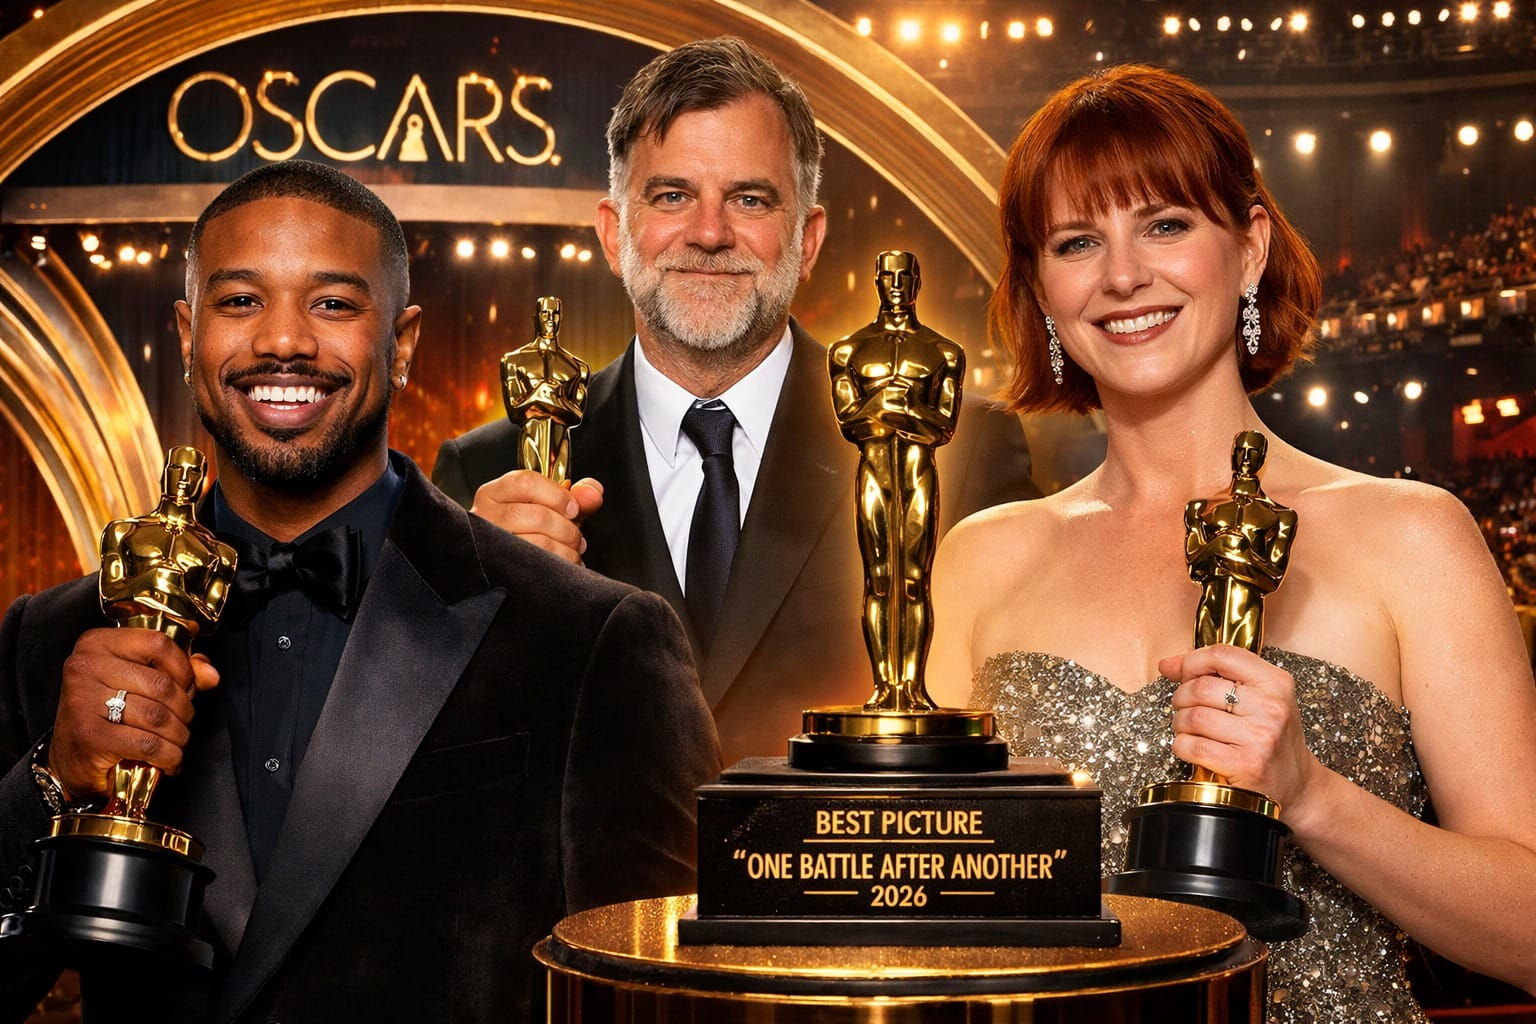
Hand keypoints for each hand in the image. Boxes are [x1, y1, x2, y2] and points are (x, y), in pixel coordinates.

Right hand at [50, 627, 218, 799]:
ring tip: (176, 742)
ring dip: (179, 735)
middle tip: (183, 722)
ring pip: (158, 715)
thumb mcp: (141, 682)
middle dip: (184, 709)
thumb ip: (178, 671)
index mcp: (97, 644)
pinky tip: (168, 761)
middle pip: (162, 684)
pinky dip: (169, 756)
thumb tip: (210, 675)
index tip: (187, 686)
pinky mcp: (89, 736)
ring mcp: (82, 701)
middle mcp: (85, 667)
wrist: (72, 760)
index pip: (158, 643)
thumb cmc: (109, 715)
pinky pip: (149, 744)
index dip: (184, 668)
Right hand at [470, 471, 603, 563]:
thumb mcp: (552, 507)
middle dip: (567, 528)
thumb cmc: (531, 530)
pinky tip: (564, 562)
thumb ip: (576, 496)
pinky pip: (539, 566)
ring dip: (566, 549)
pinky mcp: (500, 569)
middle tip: (575, 535)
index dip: (557, 495)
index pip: (526, 483)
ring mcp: (489, 544)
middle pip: (537, 515)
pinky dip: (561, 564)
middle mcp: (485, 516)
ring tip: (570, 550)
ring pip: (539, 543)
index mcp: (494, 493)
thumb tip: (592, 492)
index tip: (573, 508)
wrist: (507, 564)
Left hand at [1159, 645, 1321, 814]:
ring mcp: (1260, 737)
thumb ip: (1216, 675)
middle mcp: (1271, 707)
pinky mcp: (1246, 765)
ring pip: (1194, 717)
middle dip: (1181, 697)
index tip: (1184, 673)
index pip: (1222, 654)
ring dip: (1180, 723)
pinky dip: (1182, 746)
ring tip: (1189, 728)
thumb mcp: (1258, 698)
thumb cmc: (1272, 738)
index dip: (1192, 661)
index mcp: (1276, 683)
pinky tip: (1193, 747)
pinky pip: (1193, 746)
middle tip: (1185, 707)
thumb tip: (1167, 664)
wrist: (1297, 784)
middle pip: (1201, 687)